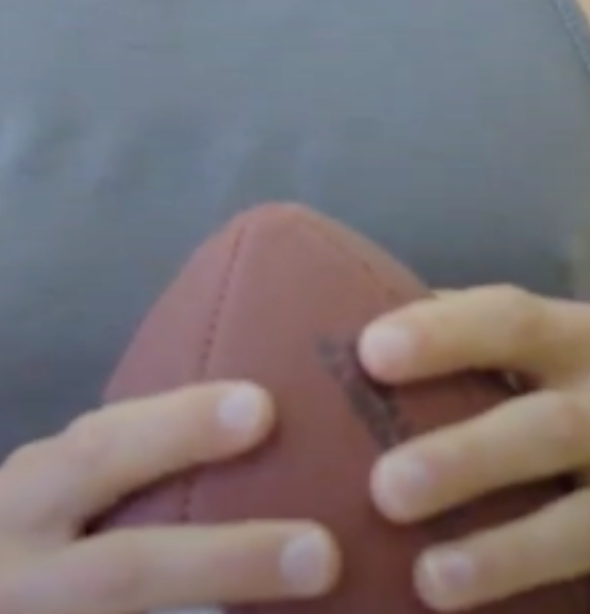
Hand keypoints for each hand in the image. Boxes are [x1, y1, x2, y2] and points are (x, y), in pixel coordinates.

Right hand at [0, 382, 338, 611]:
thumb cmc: (16, 552)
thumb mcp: (35, 500)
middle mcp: (9, 582)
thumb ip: (104, 476)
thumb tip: (247, 422)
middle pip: (126, 572)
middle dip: (227, 559)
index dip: (176, 428)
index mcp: (7, 511)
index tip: (262, 406)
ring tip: (316, 594)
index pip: (93, 457)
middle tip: (321, 550)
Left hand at [360, 284, 589, 607]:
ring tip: (430, 579)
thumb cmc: (564, 387)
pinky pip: (586, 571)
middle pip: (547, 427)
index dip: (443, 336)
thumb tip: (343, 332)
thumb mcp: (540, 351)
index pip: (510, 321)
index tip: (373, 354)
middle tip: (387, 490)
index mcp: (572, 340)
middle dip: (467, 458)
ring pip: (578, 525)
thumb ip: (464, 343)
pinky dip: (532, 592)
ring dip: (505, 552)